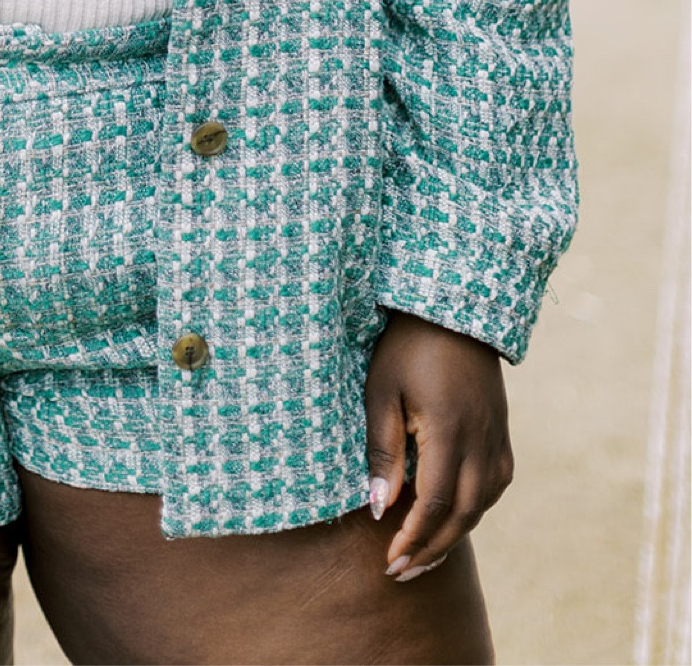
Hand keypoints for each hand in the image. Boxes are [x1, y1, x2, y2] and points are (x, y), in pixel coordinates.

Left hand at [364, 310, 512, 582]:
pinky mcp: (501, 431)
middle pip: (463, 515)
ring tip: (425, 554)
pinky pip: (496, 483)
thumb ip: (382, 449)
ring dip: (455, 534)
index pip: (433, 505)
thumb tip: (378, 508)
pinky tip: (456, 516)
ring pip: (483, 504)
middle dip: (432, 549)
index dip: (412, 539)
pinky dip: (476, 508)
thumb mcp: (381, 390)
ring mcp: (496, 436)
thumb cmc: (407, 345)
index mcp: (448, 431)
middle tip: (401, 573)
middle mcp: (480, 441)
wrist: (453, 307)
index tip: (389, 562)